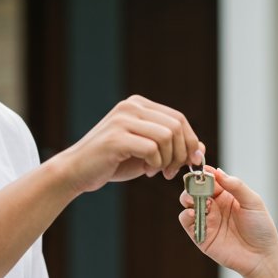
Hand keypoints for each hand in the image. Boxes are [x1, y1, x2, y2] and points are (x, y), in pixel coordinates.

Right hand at [54, 95, 203, 194]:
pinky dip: (155, 163)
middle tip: (172, 171)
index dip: (190, 141)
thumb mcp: (147, 153)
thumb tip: (201, 148)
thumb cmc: (112, 162)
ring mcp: (122, 120)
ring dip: (168, 160)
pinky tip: (146, 171)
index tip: (189, 162)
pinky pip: (152, 148)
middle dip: (182, 152)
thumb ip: (172, 147)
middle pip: (177, 126)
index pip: (178, 118)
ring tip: (156, 171)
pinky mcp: (116, 138)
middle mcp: (131, 107)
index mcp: (138, 105)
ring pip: (167, 136)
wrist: (76, 171)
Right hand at [178, 166, 277, 277]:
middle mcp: (215, 206)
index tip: (202, 170)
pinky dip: (186, 215)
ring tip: (194, 199)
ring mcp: (207, 220)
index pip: (211, 180)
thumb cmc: (261, 228)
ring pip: (188, 204)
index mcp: (227, 196)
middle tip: (196, 185)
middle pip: (196, 190)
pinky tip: (193, 213)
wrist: (261, 257)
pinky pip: (186, 222)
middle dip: (193, 185)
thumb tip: (218, 171)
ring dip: (187, 198)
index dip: (205, 174)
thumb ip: (236, 186)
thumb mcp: (253, 202)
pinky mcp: (200, 235)